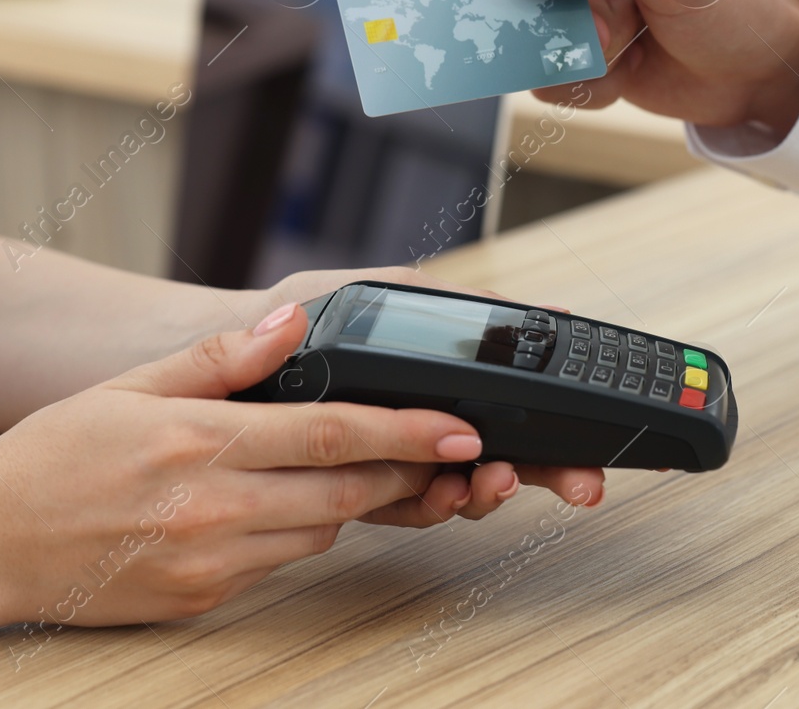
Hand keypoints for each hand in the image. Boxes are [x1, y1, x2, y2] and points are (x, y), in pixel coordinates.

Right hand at [0, 303, 539, 626]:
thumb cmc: (54, 456)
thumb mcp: (132, 385)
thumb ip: (221, 358)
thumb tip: (292, 323)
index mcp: (202, 443)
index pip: (333, 434)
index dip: (408, 432)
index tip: (460, 428)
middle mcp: (214, 509)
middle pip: (346, 490)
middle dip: (403, 472)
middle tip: (440, 450)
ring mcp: (211, 562)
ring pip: (320, 529)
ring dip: (347, 498)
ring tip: (351, 466)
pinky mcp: (203, 599)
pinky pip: (279, 563)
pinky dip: (295, 531)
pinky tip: (275, 504)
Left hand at [264, 265, 606, 518]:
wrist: (214, 346)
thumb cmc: (298, 312)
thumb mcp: (386, 291)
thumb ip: (454, 302)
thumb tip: (538, 309)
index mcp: (434, 388)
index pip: (509, 421)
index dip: (553, 446)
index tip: (585, 456)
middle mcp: (418, 430)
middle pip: (498, 463)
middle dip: (544, 477)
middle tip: (578, 485)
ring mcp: (385, 461)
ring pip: (455, 492)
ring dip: (484, 491)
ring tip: (493, 480)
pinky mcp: (345, 486)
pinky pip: (398, 506)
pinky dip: (428, 503)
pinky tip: (444, 492)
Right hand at [494, 0, 798, 133]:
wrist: (762, 73)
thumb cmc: (736, 6)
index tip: (593, 7)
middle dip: (569, 26)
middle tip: (622, 32)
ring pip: (528, 42)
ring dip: (581, 59)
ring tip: (632, 46)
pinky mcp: (577, 41)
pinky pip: (546, 76)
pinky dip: (587, 85)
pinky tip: (628, 70)